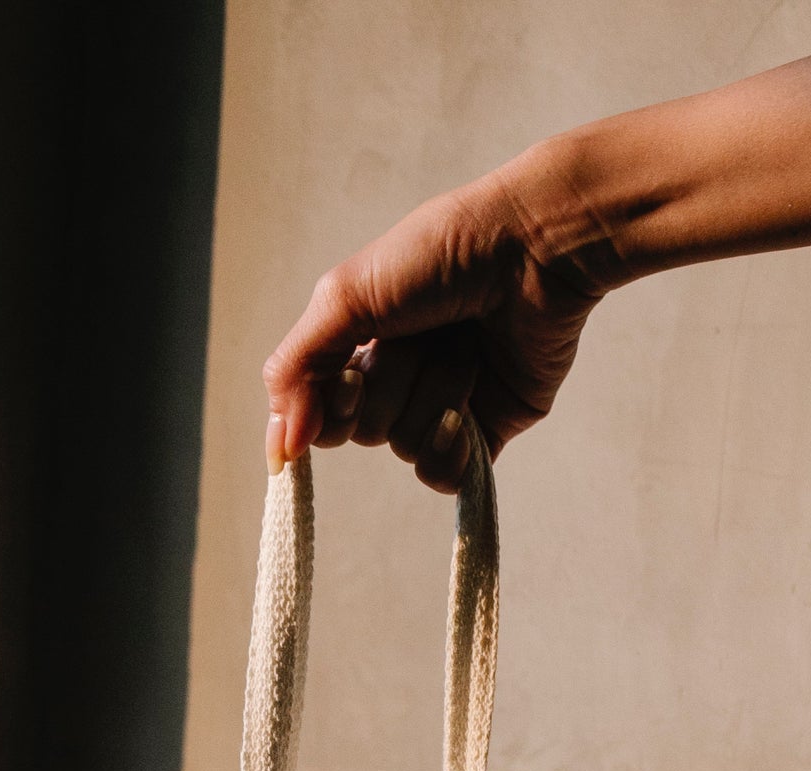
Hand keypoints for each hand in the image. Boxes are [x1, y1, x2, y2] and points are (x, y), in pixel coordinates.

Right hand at [262, 165, 604, 491]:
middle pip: (364, 430)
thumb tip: (279, 447)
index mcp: (358, 341)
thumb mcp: (345, 296)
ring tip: (464, 346)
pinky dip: (451, 450)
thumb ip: (296, 366)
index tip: (351, 376)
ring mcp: (441, 408)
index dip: (329, 409)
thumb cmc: (439, 254)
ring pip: (406, 446)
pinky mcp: (486, 432)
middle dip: (392, 385)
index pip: (318, 410)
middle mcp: (396, 378)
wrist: (531, 253)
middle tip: (423, 336)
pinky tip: (468, 412)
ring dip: (434, 394)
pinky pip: (445, 477)